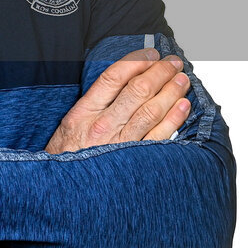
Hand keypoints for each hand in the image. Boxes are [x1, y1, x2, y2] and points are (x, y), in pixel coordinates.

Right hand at [45, 48, 190, 153]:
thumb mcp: (69, 124)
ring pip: (151, 110)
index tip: (151, 54)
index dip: (136, 61)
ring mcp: (120, 144)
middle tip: (173, 63)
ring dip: (171, 91)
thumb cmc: (68, 157)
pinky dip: (174, 119)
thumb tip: (123, 80)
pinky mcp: (135, 161)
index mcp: (83, 113)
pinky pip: (159, 136)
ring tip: (182, 79)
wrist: (64, 193)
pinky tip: (183, 106)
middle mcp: (102, 126)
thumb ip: (93, 103)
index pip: (113, 77)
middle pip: (137, 90)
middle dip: (160, 72)